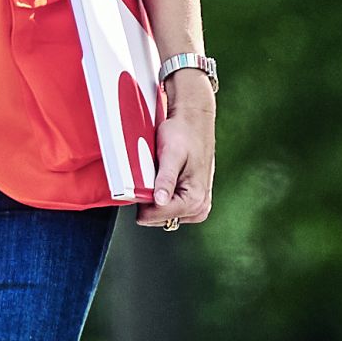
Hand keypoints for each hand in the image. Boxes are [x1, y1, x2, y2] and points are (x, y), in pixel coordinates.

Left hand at [143, 69, 219, 232]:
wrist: (194, 121)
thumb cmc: (183, 133)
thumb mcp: (171, 154)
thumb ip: (165, 180)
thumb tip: (160, 201)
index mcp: (194, 199)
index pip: (156, 216)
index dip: (142, 200)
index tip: (143, 180)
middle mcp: (199, 208)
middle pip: (157, 219)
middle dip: (150, 199)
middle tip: (154, 173)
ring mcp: (197, 207)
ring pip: (161, 215)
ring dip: (155, 198)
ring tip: (160, 174)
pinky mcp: (193, 203)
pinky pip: (168, 209)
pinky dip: (161, 196)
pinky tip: (164, 179)